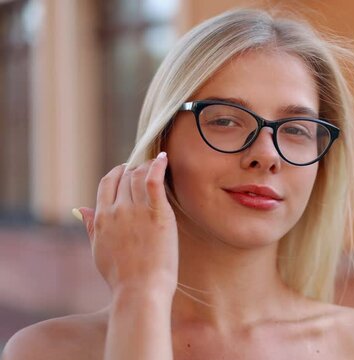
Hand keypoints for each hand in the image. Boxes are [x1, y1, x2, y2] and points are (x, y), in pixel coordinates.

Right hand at [76, 152, 177, 295]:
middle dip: (133, 169)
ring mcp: (137, 211)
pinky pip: (154, 181)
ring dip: (146, 167)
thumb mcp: (98, 250)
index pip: (107, 184)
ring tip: (155, 165)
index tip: (126, 170)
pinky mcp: (158, 213)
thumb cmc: (122, 276)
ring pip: (138, 176)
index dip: (117, 173)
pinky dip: (158, 166)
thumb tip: (81, 209)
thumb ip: (91, 227)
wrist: (140, 290)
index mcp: (102, 218)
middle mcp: (117, 210)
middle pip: (124, 177)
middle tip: (145, 169)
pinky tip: (163, 158)